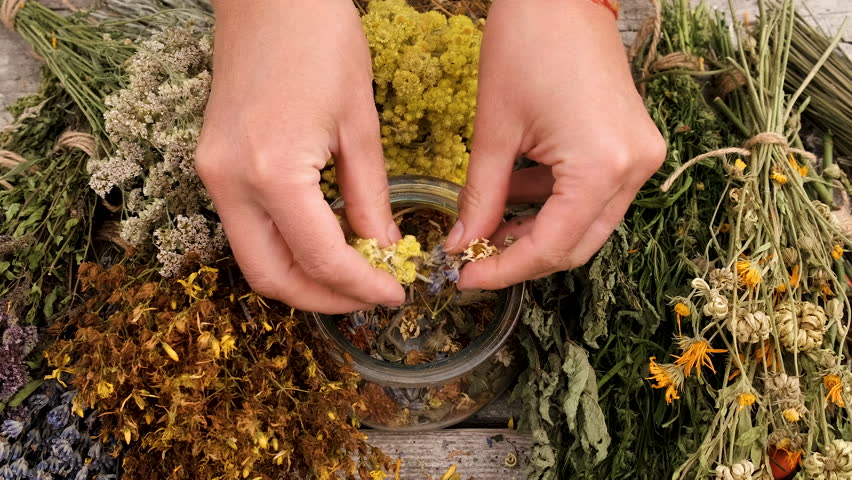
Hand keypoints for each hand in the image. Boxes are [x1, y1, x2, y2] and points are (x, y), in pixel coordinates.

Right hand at [196, 0, 404, 312]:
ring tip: (352, 276)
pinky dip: (285, 248)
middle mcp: (230, 181)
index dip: (362, 287)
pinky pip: (248, 229)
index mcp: (272, 171)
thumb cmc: (321, 41)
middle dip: (325, 299)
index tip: (396, 294)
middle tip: (370, 297)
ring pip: (254, 259)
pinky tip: (323, 243)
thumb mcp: (360, 125)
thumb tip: (384, 251)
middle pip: (271, 277)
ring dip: (303, 278)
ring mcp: (213, 174)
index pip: (320, 258)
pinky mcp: (213, 164)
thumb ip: (370, 198)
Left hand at [444, 0, 665, 289]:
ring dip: (538, 232)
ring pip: (586, 224)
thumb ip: (480, 197)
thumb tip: (462, 245)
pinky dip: (555, 205)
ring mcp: (640, 157)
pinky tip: (517, 196)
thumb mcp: (494, 130)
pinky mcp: (633, 145)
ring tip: (488, 229)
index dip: (505, 270)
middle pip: (576, 244)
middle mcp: (634, 169)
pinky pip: (595, 195)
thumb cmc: (525, 44)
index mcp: (602, 166)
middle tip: (475, 260)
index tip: (465, 279)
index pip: (552, 246)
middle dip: (522, 257)